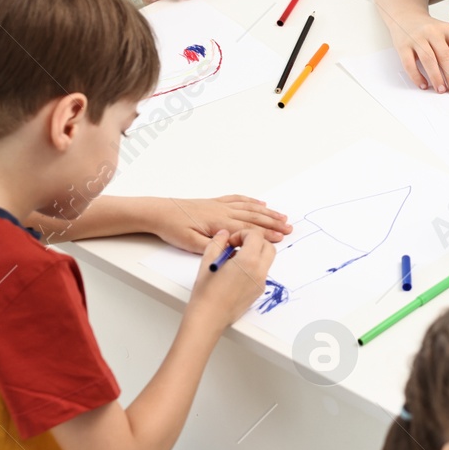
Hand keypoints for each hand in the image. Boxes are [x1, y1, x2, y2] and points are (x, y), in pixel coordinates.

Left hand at [150, 195, 290, 251]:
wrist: (159, 212)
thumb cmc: (173, 229)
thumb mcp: (190, 243)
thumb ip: (211, 246)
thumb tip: (230, 249)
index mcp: (219, 223)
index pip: (248, 229)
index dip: (266, 233)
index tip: (281, 237)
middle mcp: (223, 211)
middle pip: (253, 216)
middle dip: (273, 222)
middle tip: (289, 227)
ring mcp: (220, 205)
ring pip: (249, 207)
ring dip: (267, 212)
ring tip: (281, 215)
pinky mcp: (215, 202)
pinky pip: (238, 200)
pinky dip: (251, 201)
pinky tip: (260, 203)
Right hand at [188, 229, 275, 329]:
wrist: (209, 318)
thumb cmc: (206, 292)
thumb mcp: (208, 260)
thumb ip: (217, 242)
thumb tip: (224, 234)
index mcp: (248, 261)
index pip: (256, 236)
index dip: (242, 234)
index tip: (231, 241)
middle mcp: (259, 271)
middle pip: (268, 246)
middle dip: (254, 242)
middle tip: (237, 246)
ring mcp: (261, 283)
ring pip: (266, 260)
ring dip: (254, 254)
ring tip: (234, 260)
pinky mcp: (258, 291)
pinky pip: (261, 272)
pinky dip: (253, 267)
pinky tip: (235, 273)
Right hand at [386, 12, 448, 94]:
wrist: (406, 17)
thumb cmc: (430, 31)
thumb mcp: (448, 37)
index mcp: (448, 29)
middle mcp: (433, 32)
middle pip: (445, 56)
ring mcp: (417, 38)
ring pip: (429, 60)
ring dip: (436, 78)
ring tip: (441, 89)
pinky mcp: (403, 46)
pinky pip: (410, 64)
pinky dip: (417, 77)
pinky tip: (423, 85)